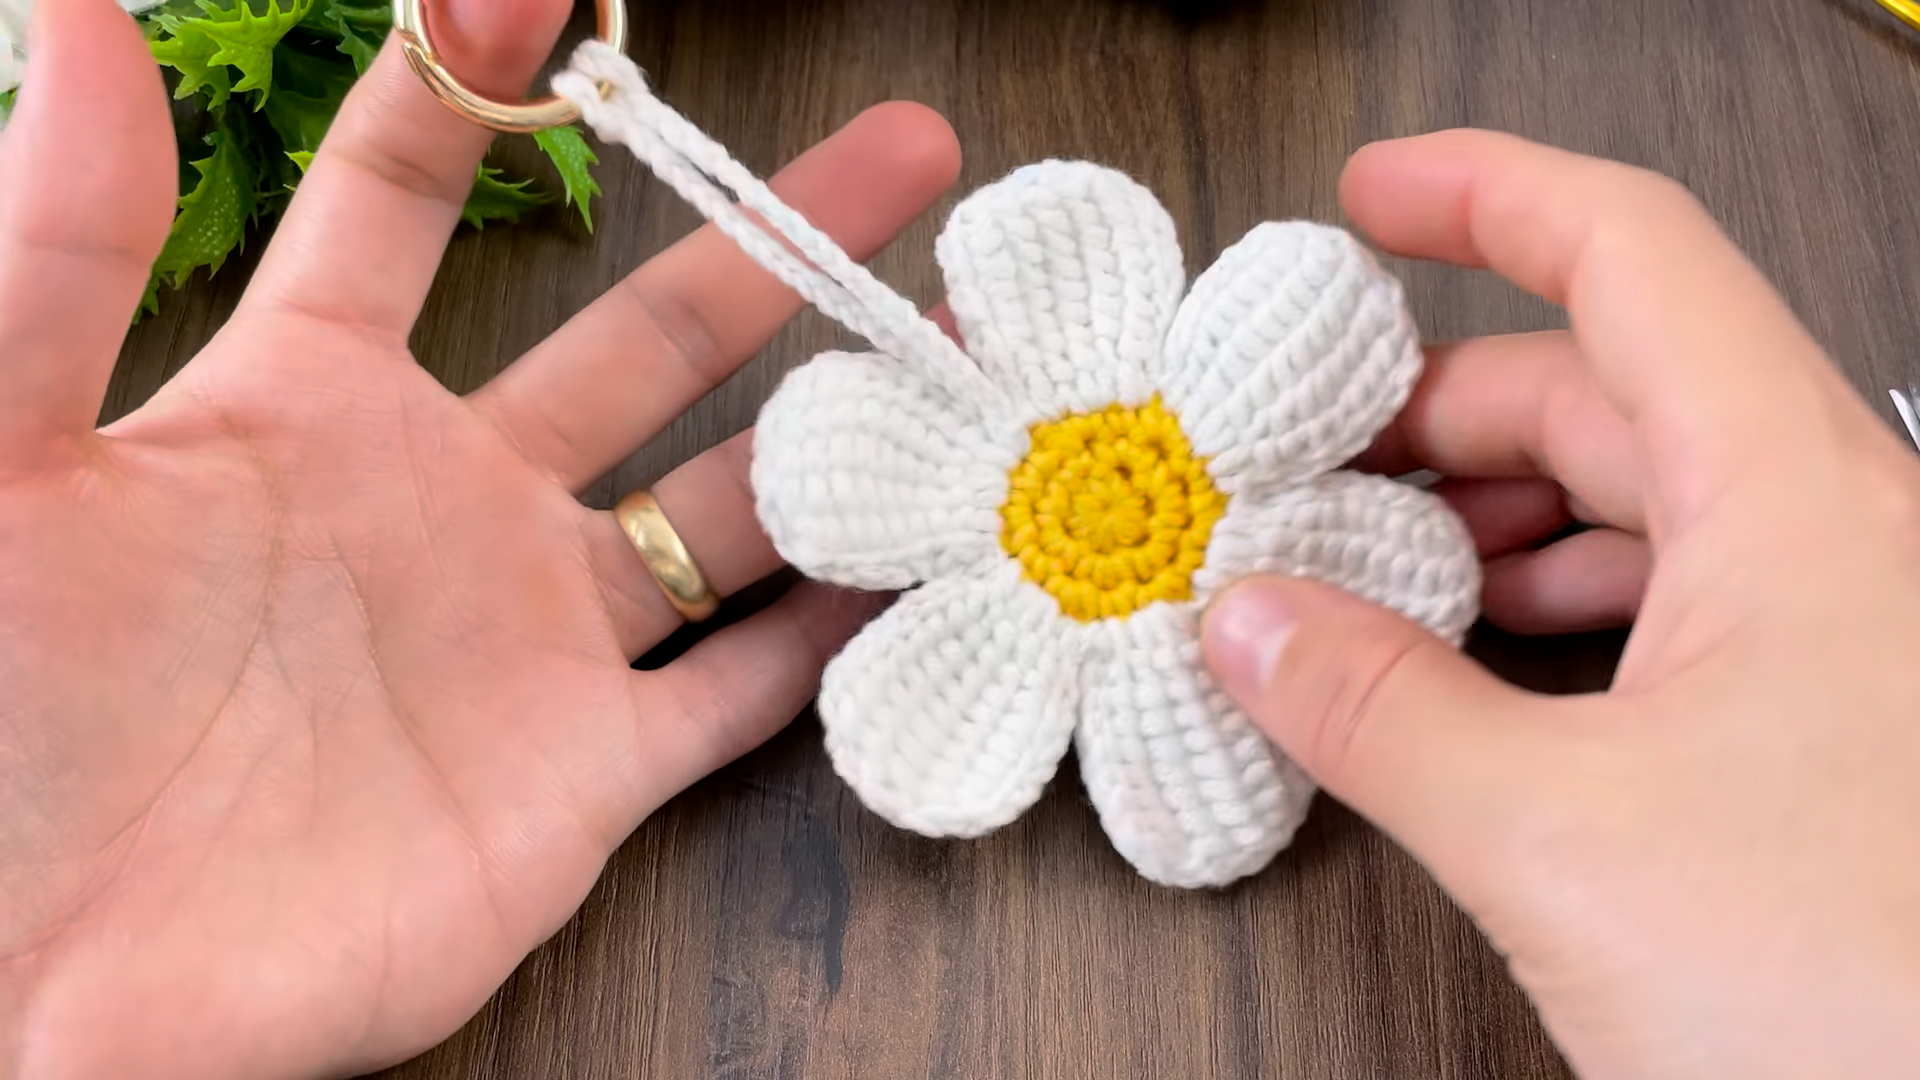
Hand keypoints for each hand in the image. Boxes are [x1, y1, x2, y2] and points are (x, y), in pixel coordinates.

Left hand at [0, 2, 957, 1076]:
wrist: (30, 988)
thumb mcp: (0, 466)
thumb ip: (58, 254)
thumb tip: (93, 22)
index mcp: (299, 401)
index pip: (407, 198)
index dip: (478, 80)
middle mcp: (444, 501)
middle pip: (644, 336)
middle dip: (772, 231)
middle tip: (905, 149)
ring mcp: (526, 640)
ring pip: (725, 505)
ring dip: (844, 428)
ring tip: (970, 349)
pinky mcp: (578, 780)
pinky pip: (735, 693)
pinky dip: (830, 637)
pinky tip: (925, 566)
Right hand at [1200, 130, 1919, 1078]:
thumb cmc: (1869, 995)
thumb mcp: (1565, 837)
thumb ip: (1378, 711)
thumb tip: (1251, 624)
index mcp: (1795, 497)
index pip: (1630, 253)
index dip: (1484, 196)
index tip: (1366, 197)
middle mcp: (1831, 538)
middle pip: (1603, 387)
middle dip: (1435, 408)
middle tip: (1298, 455)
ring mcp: (1832, 635)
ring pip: (1631, 506)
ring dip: (1481, 523)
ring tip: (1355, 569)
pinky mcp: (1816, 729)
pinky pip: (1659, 611)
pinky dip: (1542, 615)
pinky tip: (1459, 671)